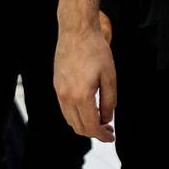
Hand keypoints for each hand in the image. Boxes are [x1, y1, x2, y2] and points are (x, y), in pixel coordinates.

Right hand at [54, 15, 116, 141]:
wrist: (77, 31)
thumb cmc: (94, 50)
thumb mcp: (110, 77)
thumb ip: (109, 102)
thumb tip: (106, 119)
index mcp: (81, 96)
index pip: (91, 126)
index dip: (103, 135)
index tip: (111, 136)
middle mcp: (66, 97)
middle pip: (79, 127)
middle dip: (94, 133)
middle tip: (108, 130)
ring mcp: (59, 91)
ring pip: (70, 120)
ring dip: (84, 125)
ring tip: (99, 120)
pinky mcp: (56, 85)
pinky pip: (65, 109)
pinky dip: (76, 115)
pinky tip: (88, 109)